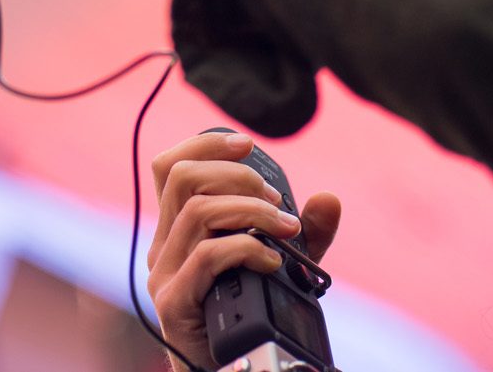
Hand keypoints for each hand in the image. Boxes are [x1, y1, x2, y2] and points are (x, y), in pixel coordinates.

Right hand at [147, 131, 341, 368]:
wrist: (236, 367)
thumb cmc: (251, 314)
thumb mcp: (281, 263)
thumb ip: (304, 234)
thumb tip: (328, 199)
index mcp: (177, 230)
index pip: (169, 167)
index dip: (203, 144)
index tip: (247, 144)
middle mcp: (164, 247)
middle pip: (181, 178)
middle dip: (237, 175)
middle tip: (276, 200)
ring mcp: (165, 274)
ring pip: (197, 212)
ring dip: (250, 210)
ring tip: (285, 229)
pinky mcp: (174, 303)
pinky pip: (207, 255)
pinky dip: (247, 248)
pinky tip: (272, 260)